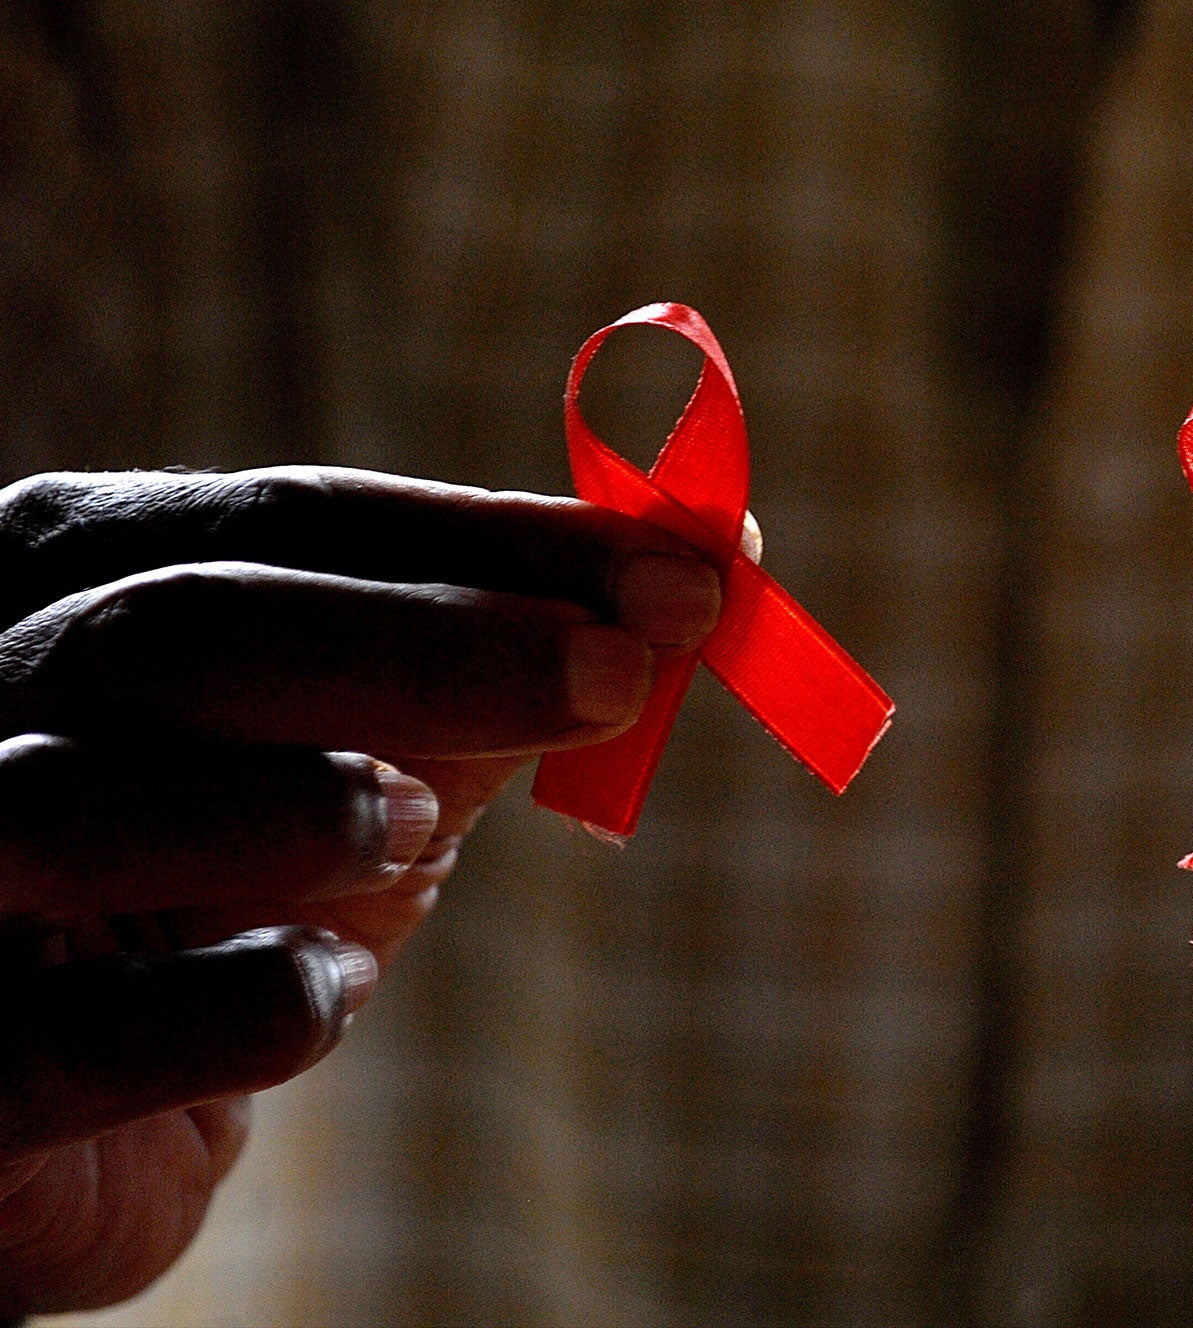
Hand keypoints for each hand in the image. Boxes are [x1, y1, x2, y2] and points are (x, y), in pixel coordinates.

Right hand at [0, 466, 720, 1315]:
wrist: (54, 1103)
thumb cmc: (218, 885)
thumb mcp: (356, 750)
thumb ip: (493, 669)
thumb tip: (699, 579)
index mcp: (69, 577)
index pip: (291, 519)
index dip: (498, 538)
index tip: (692, 569)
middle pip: (182, 624)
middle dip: (432, 644)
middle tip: (626, 675)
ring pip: (74, 801)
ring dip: (298, 806)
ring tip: (418, 826)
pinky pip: (81, 1038)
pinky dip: (247, 1003)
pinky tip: (321, 993)